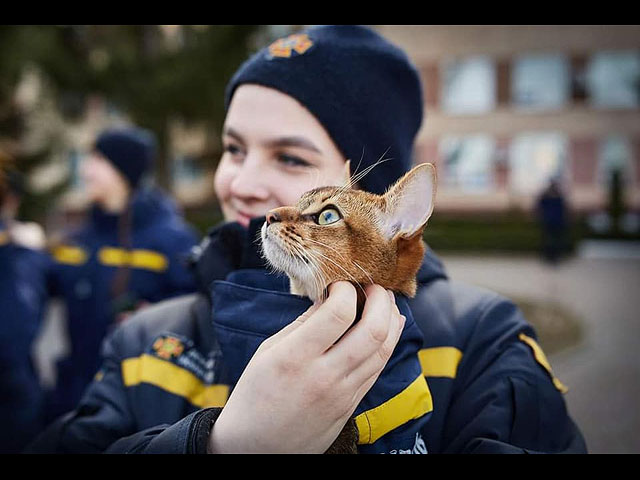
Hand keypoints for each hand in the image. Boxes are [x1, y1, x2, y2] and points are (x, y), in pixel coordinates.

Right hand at [208, 281, 405, 452]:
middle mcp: (323, 376)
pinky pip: (377, 369)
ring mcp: (341, 394)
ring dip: (391, 320)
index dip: (345, 290)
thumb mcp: (268, 352)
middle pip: (371, 331)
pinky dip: (387, 344)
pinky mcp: (350, 406)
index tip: (339, 284)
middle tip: (375, 286)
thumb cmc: (255, 395)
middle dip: (380, 301)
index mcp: (295, 358)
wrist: (256, 447)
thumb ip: (301, 324)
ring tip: (387, 302)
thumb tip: (328, 298)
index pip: (338, 314)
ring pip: (382, 351)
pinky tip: (389, 328)